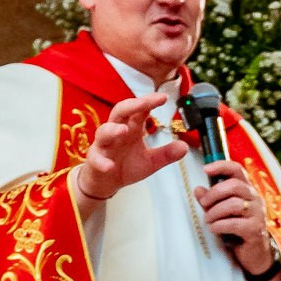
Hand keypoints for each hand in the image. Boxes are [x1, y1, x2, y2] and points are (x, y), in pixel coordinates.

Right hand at [74, 86, 188, 203]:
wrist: (106, 182)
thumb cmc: (126, 166)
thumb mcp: (151, 161)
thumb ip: (166, 154)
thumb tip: (185, 147)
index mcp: (131, 128)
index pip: (139, 110)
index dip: (149, 102)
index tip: (163, 98)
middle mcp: (117, 132)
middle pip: (120, 111)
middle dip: (132, 105)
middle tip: (146, 103)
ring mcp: (104, 145)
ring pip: (104, 131)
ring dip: (113, 130)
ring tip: (124, 131)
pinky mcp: (95, 160)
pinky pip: (96, 158)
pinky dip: (102, 161)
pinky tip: (109, 166)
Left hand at [192, 161, 276, 278]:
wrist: (254, 254)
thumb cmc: (237, 230)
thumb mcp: (221, 212)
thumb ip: (210, 201)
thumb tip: (198, 189)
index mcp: (247, 190)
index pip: (237, 169)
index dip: (221, 166)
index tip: (205, 169)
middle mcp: (255, 198)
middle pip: (234, 185)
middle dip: (214, 193)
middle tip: (204, 204)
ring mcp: (258, 214)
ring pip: (234, 204)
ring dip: (215, 212)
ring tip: (208, 220)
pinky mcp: (255, 229)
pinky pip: (234, 223)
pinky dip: (219, 225)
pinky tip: (213, 228)